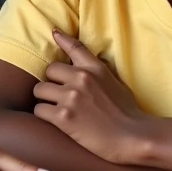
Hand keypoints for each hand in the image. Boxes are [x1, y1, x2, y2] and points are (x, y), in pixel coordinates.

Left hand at [32, 29, 148, 164]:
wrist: (132, 138)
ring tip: (55, 108)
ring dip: (45, 99)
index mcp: (95, 69)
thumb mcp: (117, 83)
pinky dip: (44, 115)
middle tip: (59, 94)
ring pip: (39, 90)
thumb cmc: (127, 113)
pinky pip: (39, 109)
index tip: (54, 33)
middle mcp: (81, 78)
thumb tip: (89, 65)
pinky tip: (55, 120)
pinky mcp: (63, 116)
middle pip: (49, 71)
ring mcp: (71, 96)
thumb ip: (99, 72)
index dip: (61, 38)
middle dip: (52, 82)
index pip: (74, 47)